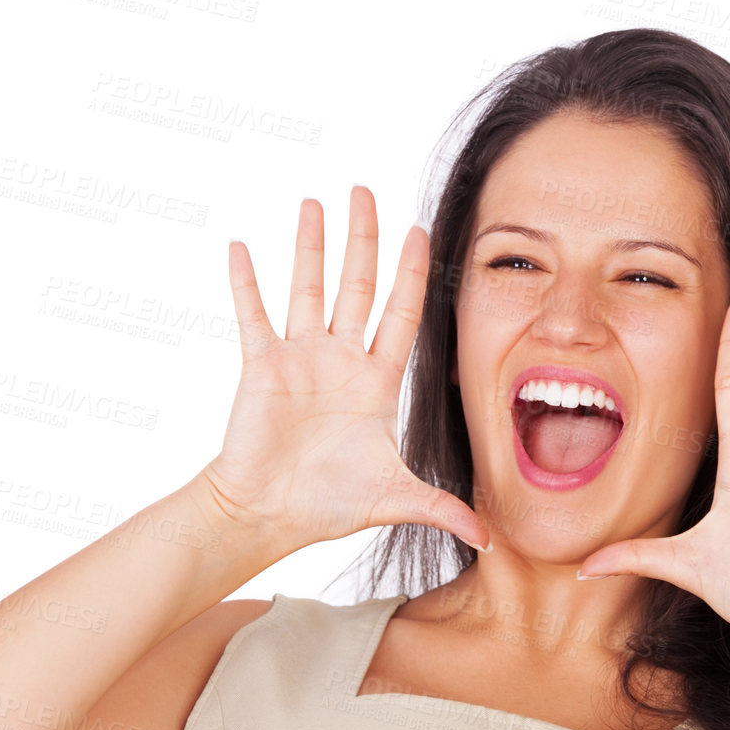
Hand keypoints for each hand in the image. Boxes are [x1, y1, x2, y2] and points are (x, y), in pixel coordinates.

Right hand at [200, 187, 491, 552]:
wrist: (270, 514)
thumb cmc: (328, 504)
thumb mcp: (395, 498)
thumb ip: (441, 507)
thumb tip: (488, 538)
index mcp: (376, 382)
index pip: (402, 314)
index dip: (412, 274)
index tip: (419, 231)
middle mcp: (340, 360)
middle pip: (357, 286)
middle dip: (363, 239)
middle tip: (366, 191)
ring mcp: (299, 358)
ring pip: (308, 288)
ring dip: (311, 246)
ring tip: (314, 201)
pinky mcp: (262, 366)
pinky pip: (253, 315)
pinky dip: (246, 282)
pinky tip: (241, 246)